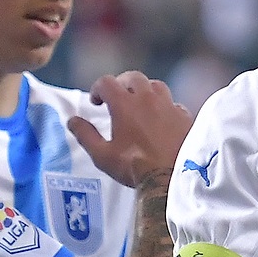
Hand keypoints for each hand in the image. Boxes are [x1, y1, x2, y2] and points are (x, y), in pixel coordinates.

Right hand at [70, 72, 192, 186]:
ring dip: (145, 90)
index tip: (96, 101)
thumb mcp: (103, 156)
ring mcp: (169, 105)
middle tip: (117, 97)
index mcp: (124, 104)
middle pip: (133, 77)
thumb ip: (86, 136)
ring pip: (155, 85)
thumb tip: (72, 121)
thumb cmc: (135, 168)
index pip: (106, 82)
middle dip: (121, 84)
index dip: (97, 89)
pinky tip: (162, 118)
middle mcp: (147, 98)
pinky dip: (164, 106)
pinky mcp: (185, 116)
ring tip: (140, 103)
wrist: (173, 178)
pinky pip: (173, 103)